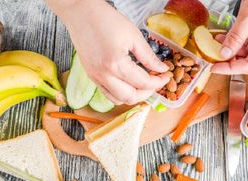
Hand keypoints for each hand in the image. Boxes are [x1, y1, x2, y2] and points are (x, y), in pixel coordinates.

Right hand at [47, 0, 168, 104]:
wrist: (81, 13)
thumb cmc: (105, 19)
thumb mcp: (133, 35)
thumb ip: (148, 56)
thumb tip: (161, 69)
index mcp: (116, 64)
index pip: (143, 83)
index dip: (158, 82)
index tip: (166, 76)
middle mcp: (103, 75)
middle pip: (131, 97)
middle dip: (148, 92)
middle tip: (156, 81)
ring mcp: (95, 77)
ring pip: (118, 100)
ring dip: (134, 96)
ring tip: (143, 84)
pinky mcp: (91, 76)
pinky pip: (107, 94)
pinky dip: (120, 94)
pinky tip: (129, 83)